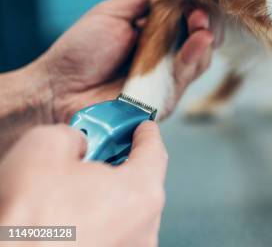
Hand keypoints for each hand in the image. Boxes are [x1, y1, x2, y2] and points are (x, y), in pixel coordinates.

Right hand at [0, 122, 166, 246]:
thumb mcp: (45, 147)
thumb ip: (75, 135)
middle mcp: (145, 228)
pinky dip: (99, 223)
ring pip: (128, 214)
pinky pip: (114, 236)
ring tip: (75, 191)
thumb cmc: (24, 218)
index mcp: (141, 193)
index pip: (155, 153)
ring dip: (108, 198)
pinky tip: (71, 219)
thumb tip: (79, 144)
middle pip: (142, 185)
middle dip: (123, 166)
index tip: (142, 127)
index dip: (146, 135)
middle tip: (99, 154)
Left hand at [31, 0, 218, 123]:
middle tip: (201, 11)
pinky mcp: (166, 99)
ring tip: (201, 23)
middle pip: (199, 38)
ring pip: (199, 58)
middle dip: (204, 22)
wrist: (57, 90)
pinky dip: (194, 57)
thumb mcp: (114, 12)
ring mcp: (167, 79)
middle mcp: (165, 56)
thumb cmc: (80, 51)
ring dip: (204, 39)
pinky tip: (199, 41)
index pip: (186, 18)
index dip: (197, 6)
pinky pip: (186, 77)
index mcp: (154, 34)